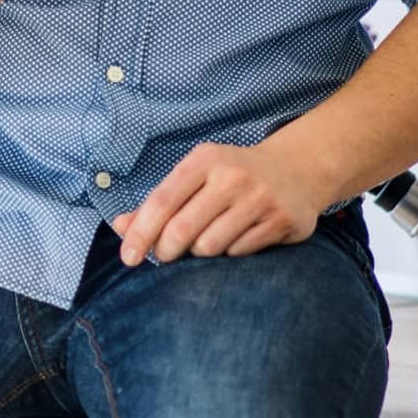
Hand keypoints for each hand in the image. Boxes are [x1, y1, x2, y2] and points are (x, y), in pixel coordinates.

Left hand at [112, 131, 331, 264]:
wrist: (297, 168)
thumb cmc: (232, 176)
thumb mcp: (196, 176)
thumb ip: (159, 201)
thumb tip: (120, 226)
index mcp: (204, 160)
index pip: (161, 201)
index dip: (140, 233)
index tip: (128, 258)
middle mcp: (232, 176)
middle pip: (182, 230)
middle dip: (166, 251)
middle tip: (167, 254)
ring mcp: (259, 198)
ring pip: (210, 246)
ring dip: (201, 252)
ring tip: (209, 238)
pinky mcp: (281, 220)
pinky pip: (239, 252)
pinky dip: (230, 252)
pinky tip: (238, 236)